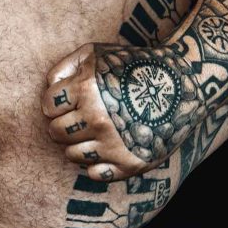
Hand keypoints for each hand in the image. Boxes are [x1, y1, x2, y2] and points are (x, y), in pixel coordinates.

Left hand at [41, 41, 205, 181]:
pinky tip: (105, 147)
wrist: (180, 84)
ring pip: (71, 155)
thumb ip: (64, 68)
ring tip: (92, 131)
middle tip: (79, 116)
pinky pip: (94, 174)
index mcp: (87, 89)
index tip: (69, 100)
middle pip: (56, 132)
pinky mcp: (130, 163)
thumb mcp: (95, 52)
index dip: (55, 102)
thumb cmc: (133, 65)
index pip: (47, 106)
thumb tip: (48, 91)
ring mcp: (114, 144)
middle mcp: (98, 118)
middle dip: (62, 123)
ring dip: (76, 143)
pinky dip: (94, 163)